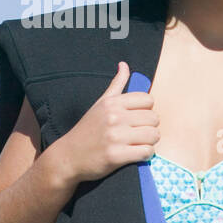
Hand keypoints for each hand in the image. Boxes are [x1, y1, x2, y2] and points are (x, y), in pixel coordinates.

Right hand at [51, 62, 159, 183]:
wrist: (68, 157)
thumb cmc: (87, 130)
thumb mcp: (100, 104)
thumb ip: (116, 84)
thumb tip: (124, 65)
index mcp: (112, 103)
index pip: (148, 100)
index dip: (146, 110)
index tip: (137, 119)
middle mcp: (114, 117)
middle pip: (154, 118)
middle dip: (149, 128)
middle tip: (138, 134)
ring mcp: (115, 136)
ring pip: (153, 135)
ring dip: (149, 142)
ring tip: (137, 144)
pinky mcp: (116, 156)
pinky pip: (146, 152)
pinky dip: (145, 155)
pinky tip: (134, 154)